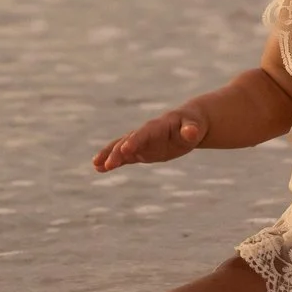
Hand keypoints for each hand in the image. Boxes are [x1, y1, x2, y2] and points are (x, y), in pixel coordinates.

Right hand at [92, 107, 207, 171]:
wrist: (188, 123)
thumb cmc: (193, 124)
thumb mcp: (195, 126)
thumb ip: (191, 129)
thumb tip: (191, 133)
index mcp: (158, 126)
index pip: (144, 133)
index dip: (135, 141)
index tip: (124, 149)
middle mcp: (145, 133)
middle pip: (128, 141)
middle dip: (118, 152)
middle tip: (108, 164)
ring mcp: (141, 141)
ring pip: (121, 147)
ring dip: (109, 155)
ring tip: (96, 165)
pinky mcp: (140, 150)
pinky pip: (124, 156)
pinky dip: (113, 161)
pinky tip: (99, 168)